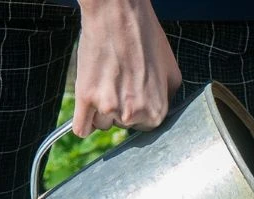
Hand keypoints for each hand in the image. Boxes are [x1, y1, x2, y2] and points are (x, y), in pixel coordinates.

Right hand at [73, 0, 181, 137]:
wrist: (117, 14)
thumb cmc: (145, 36)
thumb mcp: (171, 71)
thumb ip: (167, 97)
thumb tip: (161, 108)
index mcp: (156, 112)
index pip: (143, 126)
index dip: (137, 109)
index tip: (132, 93)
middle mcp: (133, 115)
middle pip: (120, 125)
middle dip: (119, 107)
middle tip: (118, 80)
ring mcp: (108, 107)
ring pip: (101, 124)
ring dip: (100, 109)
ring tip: (104, 82)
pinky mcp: (86, 98)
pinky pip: (81, 128)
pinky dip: (83, 123)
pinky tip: (86, 112)